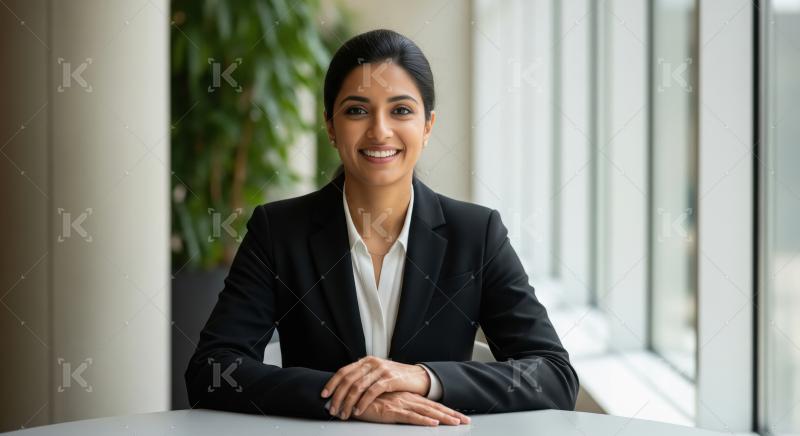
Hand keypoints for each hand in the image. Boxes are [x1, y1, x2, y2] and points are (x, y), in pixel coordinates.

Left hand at [321, 356, 429, 418]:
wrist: (418, 377)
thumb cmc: (396, 377)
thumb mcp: (377, 373)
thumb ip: (363, 377)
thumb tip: (344, 389)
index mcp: (366, 361)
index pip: (344, 371)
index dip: (332, 383)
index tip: (324, 395)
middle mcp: (372, 363)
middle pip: (348, 380)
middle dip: (338, 396)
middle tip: (333, 409)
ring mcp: (381, 370)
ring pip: (357, 387)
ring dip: (348, 402)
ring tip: (344, 413)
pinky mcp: (390, 379)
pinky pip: (372, 391)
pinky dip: (363, 402)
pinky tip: (358, 410)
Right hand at [346, 391, 469, 425]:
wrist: (350, 395)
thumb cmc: (366, 400)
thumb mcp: (386, 402)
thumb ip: (398, 405)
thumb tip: (409, 412)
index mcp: (407, 397)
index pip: (430, 404)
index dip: (446, 410)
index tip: (460, 417)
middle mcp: (406, 399)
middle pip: (433, 408)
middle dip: (450, 415)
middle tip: (466, 421)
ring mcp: (400, 404)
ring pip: (426, 412)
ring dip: (442, 418)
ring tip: (456, 423)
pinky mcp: (391, 411)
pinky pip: (410, 417)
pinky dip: (423, 421)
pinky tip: (433, 424)